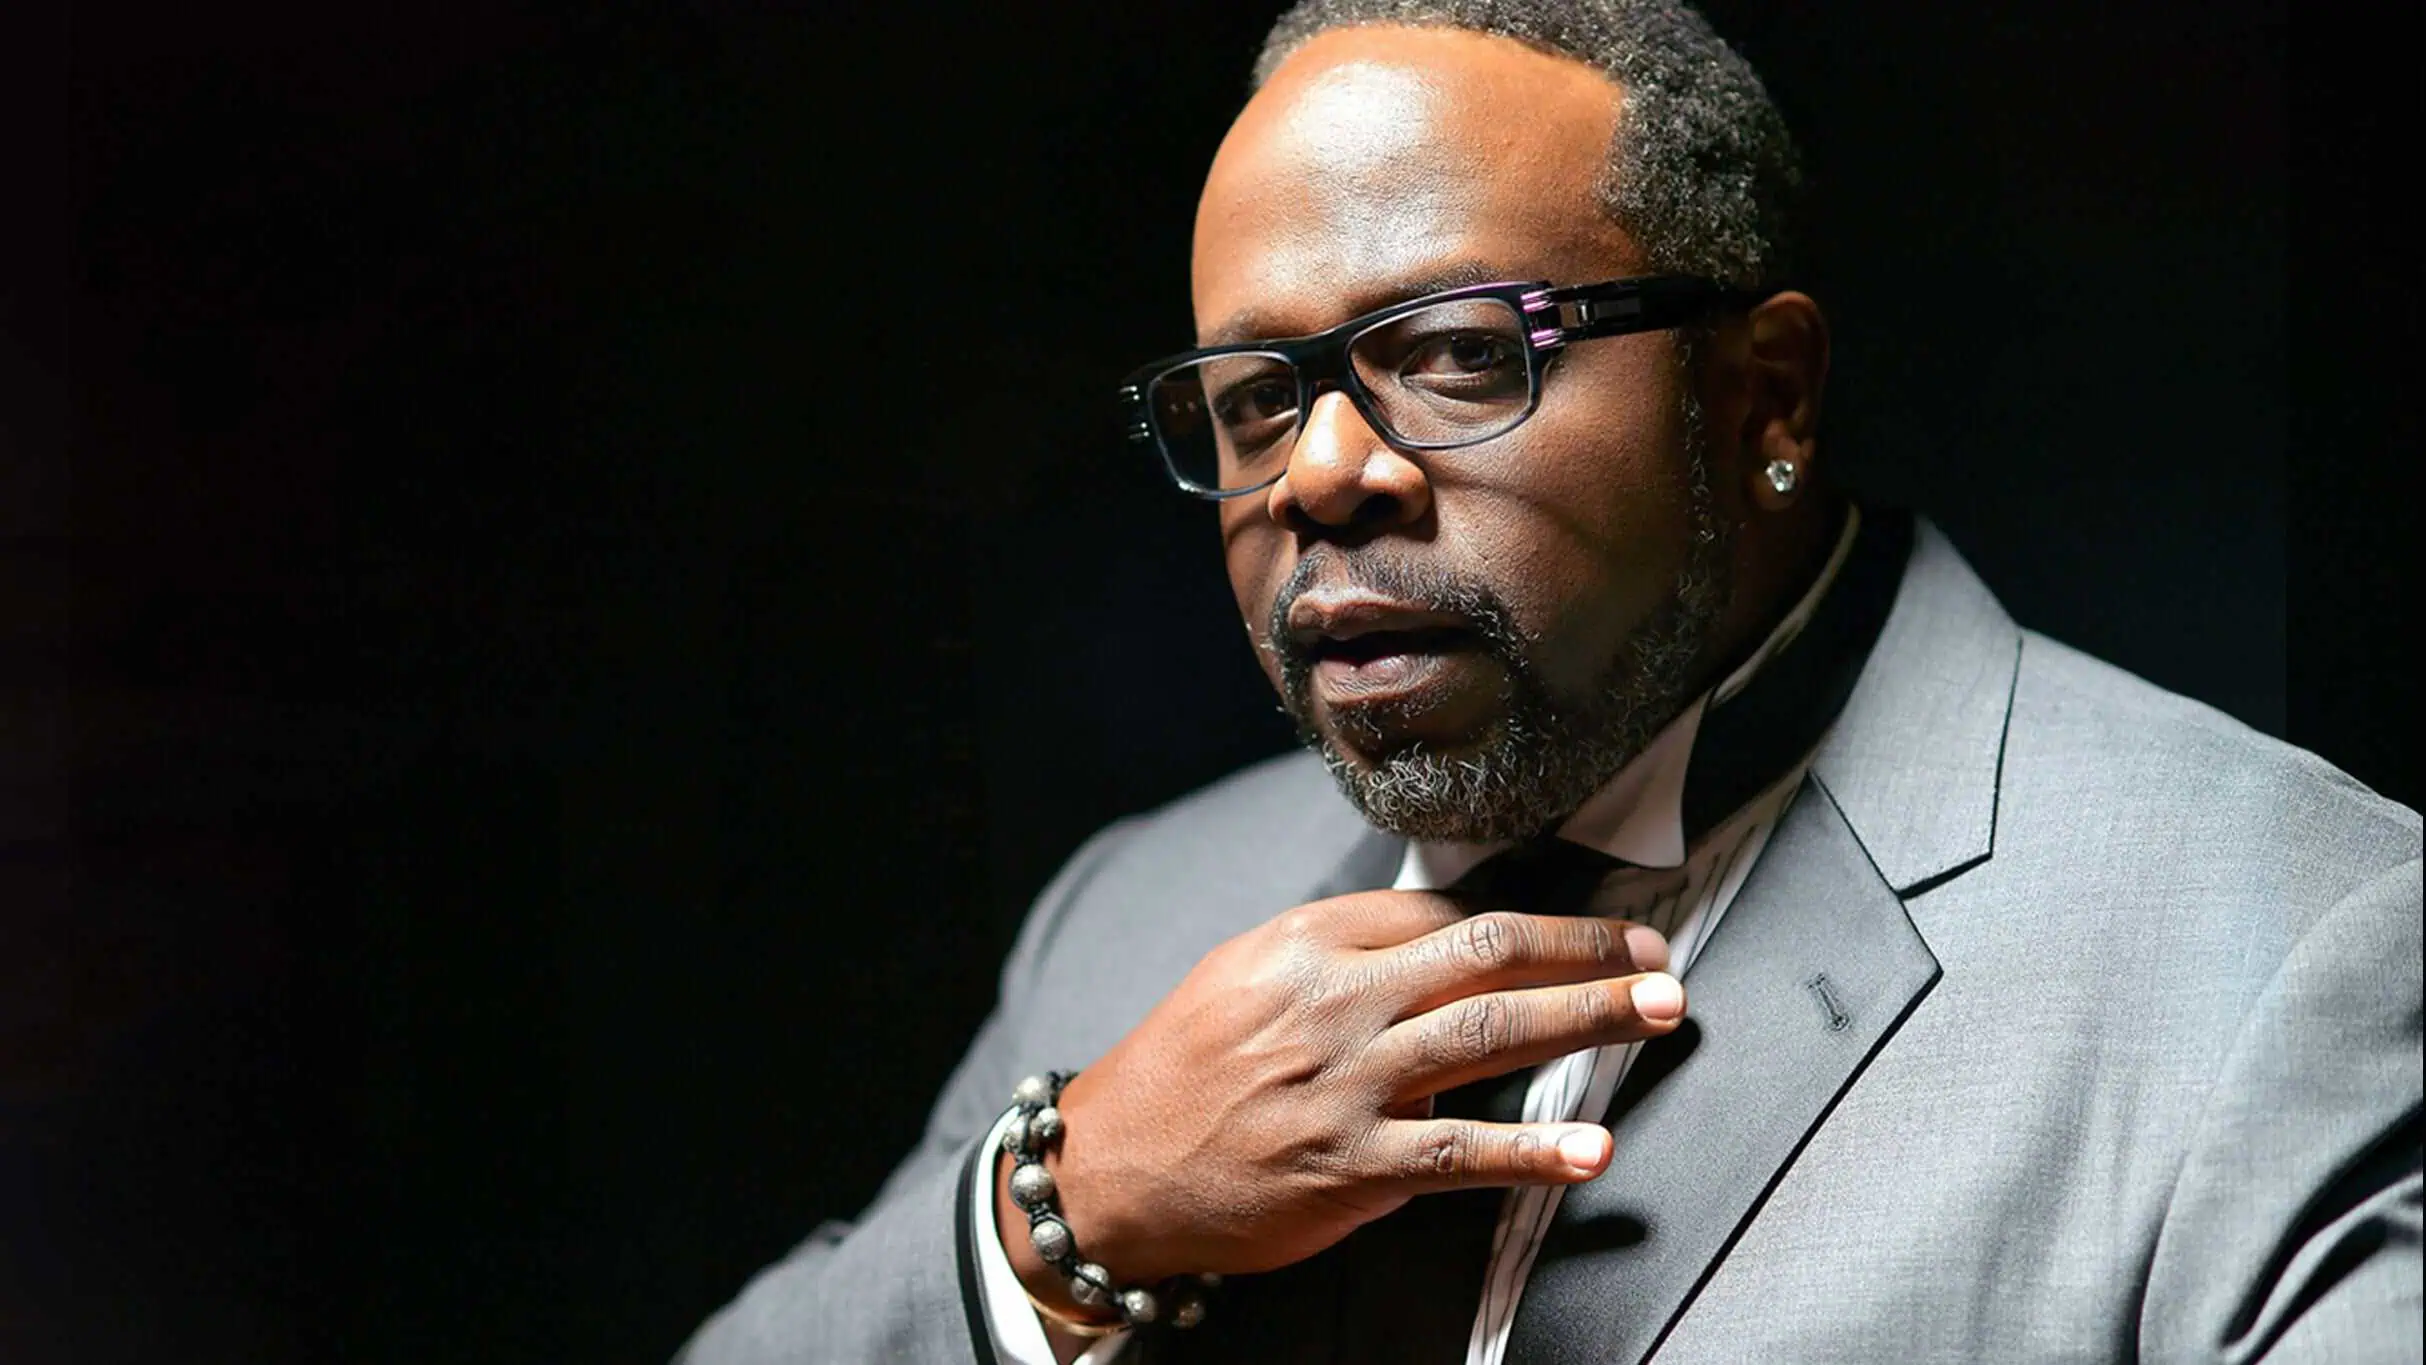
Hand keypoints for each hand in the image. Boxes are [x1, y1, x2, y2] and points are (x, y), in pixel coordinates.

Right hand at [999, 887, 1682, 1301]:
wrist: (1111, 1169)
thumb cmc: (1183, 1070)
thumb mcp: (1247, 976)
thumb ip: (1341, 957)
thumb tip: (1444, 943)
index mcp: (1309, 943)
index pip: (1442, 912)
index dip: (1529, 914)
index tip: (1587, 923)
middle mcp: (1335, 1000)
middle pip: (1487, 953)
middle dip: (1585, 948)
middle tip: (1655, 952)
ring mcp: (1347, 1083)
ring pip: (1494, 1032)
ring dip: (1592, 1018)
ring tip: (1659, 1011)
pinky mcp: (1352, 1165)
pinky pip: (1463, 1152)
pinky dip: (1535, 1150)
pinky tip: (1591, 1150)